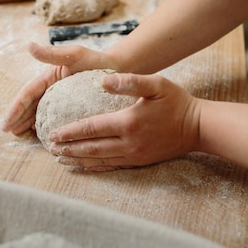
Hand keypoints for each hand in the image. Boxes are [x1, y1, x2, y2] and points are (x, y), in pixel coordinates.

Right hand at [2, 42, 117, 134]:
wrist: (120, 69)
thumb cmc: (98, 61)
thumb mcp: (75, 54)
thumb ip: (53, 53)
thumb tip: (29, 46)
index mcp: (49, 78)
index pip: (28, 94)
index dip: (15, 109)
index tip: (6, 123)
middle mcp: (52, 89)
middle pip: (30, 105)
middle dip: (18, 119)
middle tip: (10, 133)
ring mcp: (61, 99)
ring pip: (40, 113)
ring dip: (28, 124)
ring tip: (20, 136)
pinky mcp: (72, 108)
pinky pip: (56, 118)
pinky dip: (46, 126)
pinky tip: (42, 136)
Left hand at [48, 73, 200, 170]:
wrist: (198, 127)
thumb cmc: (176, 102)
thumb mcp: (156, 84)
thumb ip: (130, 81)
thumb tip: (104, 80)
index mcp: (128, 122)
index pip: (91, 128)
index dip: (70, 132)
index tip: (53, 134)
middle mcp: (128, 142)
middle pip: (90, 148)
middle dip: (68, 149)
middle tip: (50, 149)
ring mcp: (133, 155)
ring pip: (99, 160)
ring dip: (78, 159)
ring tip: (60, 159)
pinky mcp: (138, 161)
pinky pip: (111, 166)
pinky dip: (94, 166)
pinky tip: (84, 166)